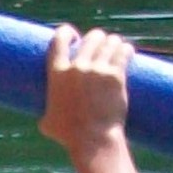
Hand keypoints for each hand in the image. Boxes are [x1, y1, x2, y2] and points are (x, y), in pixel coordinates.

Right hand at [39, 24, 133, 156]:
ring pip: (109, 42)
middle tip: (101, 46)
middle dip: (97, 39)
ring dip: (113, 43)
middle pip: (91, 38)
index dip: (68, 32)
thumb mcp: (48, 123)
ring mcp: (97, 70)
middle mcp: (77, 67)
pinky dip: (126, 50)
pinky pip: (123, 52)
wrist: (93, 140)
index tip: (75, 36)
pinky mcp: (115, 75)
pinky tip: (127, 51)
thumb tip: (45, 119)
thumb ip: (46, 114)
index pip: (60, 38)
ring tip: (116, 47)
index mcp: (57, 73)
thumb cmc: (69, 135)